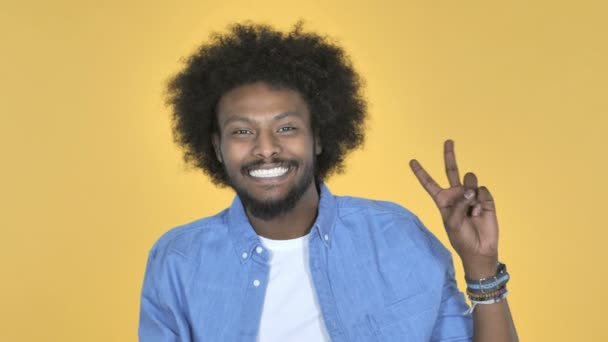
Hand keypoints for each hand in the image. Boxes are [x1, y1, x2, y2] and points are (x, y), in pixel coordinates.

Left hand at [409, 140, 498, 278]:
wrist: (480, 249)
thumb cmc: (461, 237)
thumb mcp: (451, 222)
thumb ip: (457, 203)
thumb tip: (470, 190)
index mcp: (443, 200)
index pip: (429, 183)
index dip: (421, 172)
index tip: (411, 161)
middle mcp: (456, 194)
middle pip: (451, 170)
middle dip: (449, 155)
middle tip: (448, 141)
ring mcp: (471, 195)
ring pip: (469, 179)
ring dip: (469, 191)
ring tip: (471, 207)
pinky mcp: (485, 199)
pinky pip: (481, 190)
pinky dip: (479, 201)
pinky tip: (479, 212)